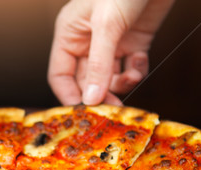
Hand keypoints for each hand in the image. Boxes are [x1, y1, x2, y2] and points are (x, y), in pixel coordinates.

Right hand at [48, 0, 174, 105]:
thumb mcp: (107, 25)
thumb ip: (99, 64)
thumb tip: (91, 99)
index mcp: (70, 35)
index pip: (60, 75)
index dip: (69, 96)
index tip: (83, 113)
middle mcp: (87, 41)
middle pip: (87, 81)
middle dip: (100, 94)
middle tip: (112, 109)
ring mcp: (111, 43)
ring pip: (109, 78)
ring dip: (120, 83)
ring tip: (130, 77)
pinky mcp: (133, 42)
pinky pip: (130, 68)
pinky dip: (136, 71)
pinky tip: (140, 62)